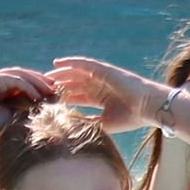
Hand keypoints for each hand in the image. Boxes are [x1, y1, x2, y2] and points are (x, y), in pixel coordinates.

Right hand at [0, 67, 56, 143]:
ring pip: (20, 75)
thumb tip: (39, 103)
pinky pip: (15, 80)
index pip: (20, 80)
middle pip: (22, 74)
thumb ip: (21, 105)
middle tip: (55, 86)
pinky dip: (28, 87)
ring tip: (50, 91)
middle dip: (40, 80)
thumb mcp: (9, 114)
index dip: (36, 85)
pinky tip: (37, 96)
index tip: (51, 92)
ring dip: (37, 82)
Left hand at [48, 56, 163, 134]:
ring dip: (61, 74)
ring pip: (76, 73)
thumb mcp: (104, 123)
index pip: (77, 97)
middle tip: (41, 88)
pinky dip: (71, 62)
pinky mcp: (104, 69)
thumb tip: (72, 126)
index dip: (62, 98)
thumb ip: (89, 122)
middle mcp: (100, 86)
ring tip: (45, 76)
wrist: (148, 107)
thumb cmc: (131, 117)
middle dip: (58, 86)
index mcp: (100, 98)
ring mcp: (102, 76)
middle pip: (74, 84)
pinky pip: (84, 63)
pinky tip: (57, 63)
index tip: (47, 101)